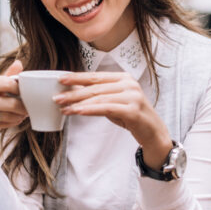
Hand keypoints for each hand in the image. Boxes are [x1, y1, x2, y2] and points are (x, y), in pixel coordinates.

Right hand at [0, 60, 27, 135]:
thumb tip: (19, 63)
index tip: (26, 93)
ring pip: (8, 116)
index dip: (21, 89)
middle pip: (11, 103)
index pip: (8, 84)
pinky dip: (12, 123)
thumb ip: (6, 77)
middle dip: (23, 107)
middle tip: (29, 107)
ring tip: (22, 114)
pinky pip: (3, 124)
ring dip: (19, 116)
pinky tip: (13, 119)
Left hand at [55, 72, 171, 168]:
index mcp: (123, 78)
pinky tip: (78, 111)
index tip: (60, 79)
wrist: (153, 133)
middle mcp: (129, 84)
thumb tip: (73, 91)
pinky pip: (106, 108)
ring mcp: (132, 96)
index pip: (95, 76)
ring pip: (99, 98)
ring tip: (64, 108)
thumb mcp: (113, 102)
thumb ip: (97, 95)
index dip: (77, 77)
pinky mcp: (133, 110)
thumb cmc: (131, 116)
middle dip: (73, 93)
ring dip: (78, 103)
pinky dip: (90, 110)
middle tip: (57, 97)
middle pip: (95, 88)